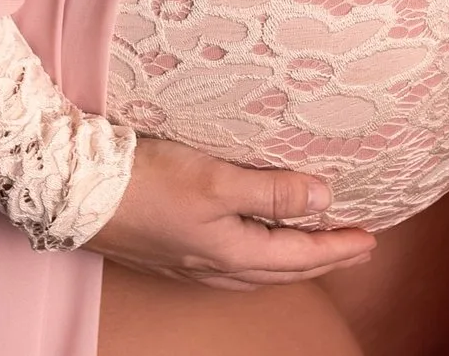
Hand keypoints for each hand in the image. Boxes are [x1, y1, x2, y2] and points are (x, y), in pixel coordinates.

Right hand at [85, 137, 375, 287]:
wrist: (77, 193)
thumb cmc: (146, 182)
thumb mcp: (217, 179)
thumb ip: (272, 190)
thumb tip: (324, 197)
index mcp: (231, 252)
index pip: (300, 253)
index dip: (338, 246)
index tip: (370, 239)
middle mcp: (213, 266)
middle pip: (282, 268)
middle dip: (322, 259)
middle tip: (356, 249)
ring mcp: (189, 263)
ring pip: (256, 270)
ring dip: (291, 260)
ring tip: (314, 248)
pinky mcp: (169, 252)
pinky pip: (230, 264)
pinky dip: (258, 257)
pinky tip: (251, 246)